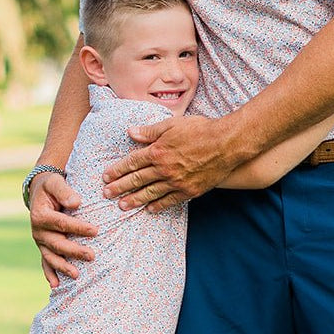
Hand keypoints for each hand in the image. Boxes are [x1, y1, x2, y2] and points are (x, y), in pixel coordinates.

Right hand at [28, 170, 96, 288]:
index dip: (78, 227)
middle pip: (57, 244)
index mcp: (40, 215)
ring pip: (51, 257)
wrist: (39, 192)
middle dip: (74, 251)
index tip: (96, 230)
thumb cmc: (51, 186)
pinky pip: (45, 262)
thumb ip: (65, 191)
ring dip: (63, 267)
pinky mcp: (43, 247)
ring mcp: (40, 241)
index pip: (61, 223)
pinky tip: (56, 285)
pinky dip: (50, 274)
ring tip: (76, 275)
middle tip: (92, 256)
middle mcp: (37, 231)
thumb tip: (77, 203)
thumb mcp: (55, 182)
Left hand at [102, 114, 236, 210]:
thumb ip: (150, 131)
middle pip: (137, 179)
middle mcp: (164, 168)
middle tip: (106, 194)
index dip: (117, 170)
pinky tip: (149, 209)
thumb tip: (131, 132)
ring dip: (134, 199)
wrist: (227, 144)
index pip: (132, 162)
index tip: (106, 176)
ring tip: (122, 206)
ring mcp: (177, 181)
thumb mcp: (173, 125)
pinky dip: (159, 205)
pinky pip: (170, 200)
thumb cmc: (201, 129)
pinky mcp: (189, 190)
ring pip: (150, 192)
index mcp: (158, 150)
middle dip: (119, 187)